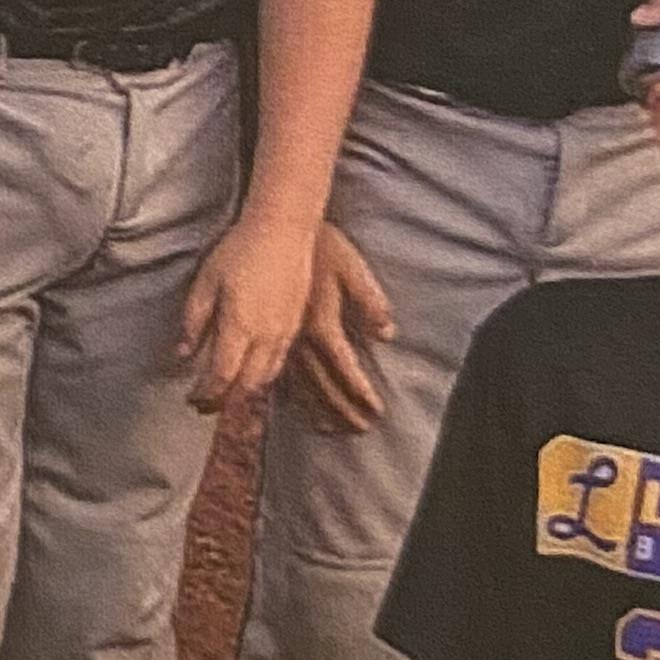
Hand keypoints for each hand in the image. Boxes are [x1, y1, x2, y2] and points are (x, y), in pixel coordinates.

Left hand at [179, 211, 317, 415]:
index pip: (222, 376)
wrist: (284, 230)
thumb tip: (182, 354)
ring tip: (227, 398)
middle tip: (206, 407)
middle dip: (225, 402)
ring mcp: (285, 332)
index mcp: (240, 326)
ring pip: (266, 377)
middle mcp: (266, 336)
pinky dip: (264, 377)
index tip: (192, 400)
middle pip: (246, 385)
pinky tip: (253, 377)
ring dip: (246, 393)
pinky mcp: (296, 325)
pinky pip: (280, 362)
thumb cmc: (239, 250)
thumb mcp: (206, 282)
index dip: (206, 394)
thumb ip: (194, 321)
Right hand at [287, 223, 396, 431]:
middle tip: (360, 430)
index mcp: (322, 323)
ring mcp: (284, 336)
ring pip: (300, 382)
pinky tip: (294, 408)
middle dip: (343, 409)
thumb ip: (371, 302)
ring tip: (333, 429)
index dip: (360, 392)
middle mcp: (301, 337)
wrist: (281, 229)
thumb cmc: (323, 246)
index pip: (344, 368)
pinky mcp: (273, 331)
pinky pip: (278, 370)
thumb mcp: (353, 268)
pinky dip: (289, 393)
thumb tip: (386, 333)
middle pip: (322, 384)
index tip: (376, 412)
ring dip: (318, 408)